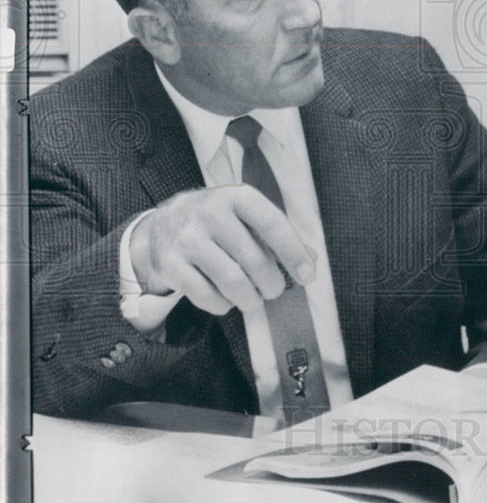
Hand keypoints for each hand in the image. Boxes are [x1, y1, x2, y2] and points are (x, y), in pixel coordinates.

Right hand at [129, 184, 315, 315]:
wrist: (159, 226)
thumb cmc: (216, 223)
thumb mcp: (245, 217)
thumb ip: (277, 235)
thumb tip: (311, 260)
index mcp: (236, 196)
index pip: (272, 224)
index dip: (293, 252)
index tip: (307, 276)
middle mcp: (209, 212)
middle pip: (255, 260)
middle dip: (272, 283)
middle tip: (273, 290)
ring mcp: (187, 238)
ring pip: (232, 281)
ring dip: (250, 299)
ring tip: (253, 299)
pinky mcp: (170, 264)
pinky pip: (206, 296)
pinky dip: (223, 305)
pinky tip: (226, 300)